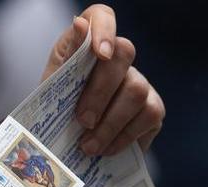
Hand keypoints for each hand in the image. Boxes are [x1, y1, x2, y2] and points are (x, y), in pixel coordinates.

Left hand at [42, 5, 164, 155]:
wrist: (68, 146)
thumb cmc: (59, 110)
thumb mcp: (53, 86)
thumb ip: (66, 57)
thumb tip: (79, 24)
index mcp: (89, 44)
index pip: (102, 16)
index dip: (104, 29)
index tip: (100, 54)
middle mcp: (120, 58)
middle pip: (124, 54)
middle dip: (100, 91)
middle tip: (82, 121)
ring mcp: (140, 82)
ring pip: (136, 90)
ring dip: (110, 123)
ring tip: (89, 146)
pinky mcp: (153, 109)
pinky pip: (148, 117)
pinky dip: (123, 137)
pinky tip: (106, 149)